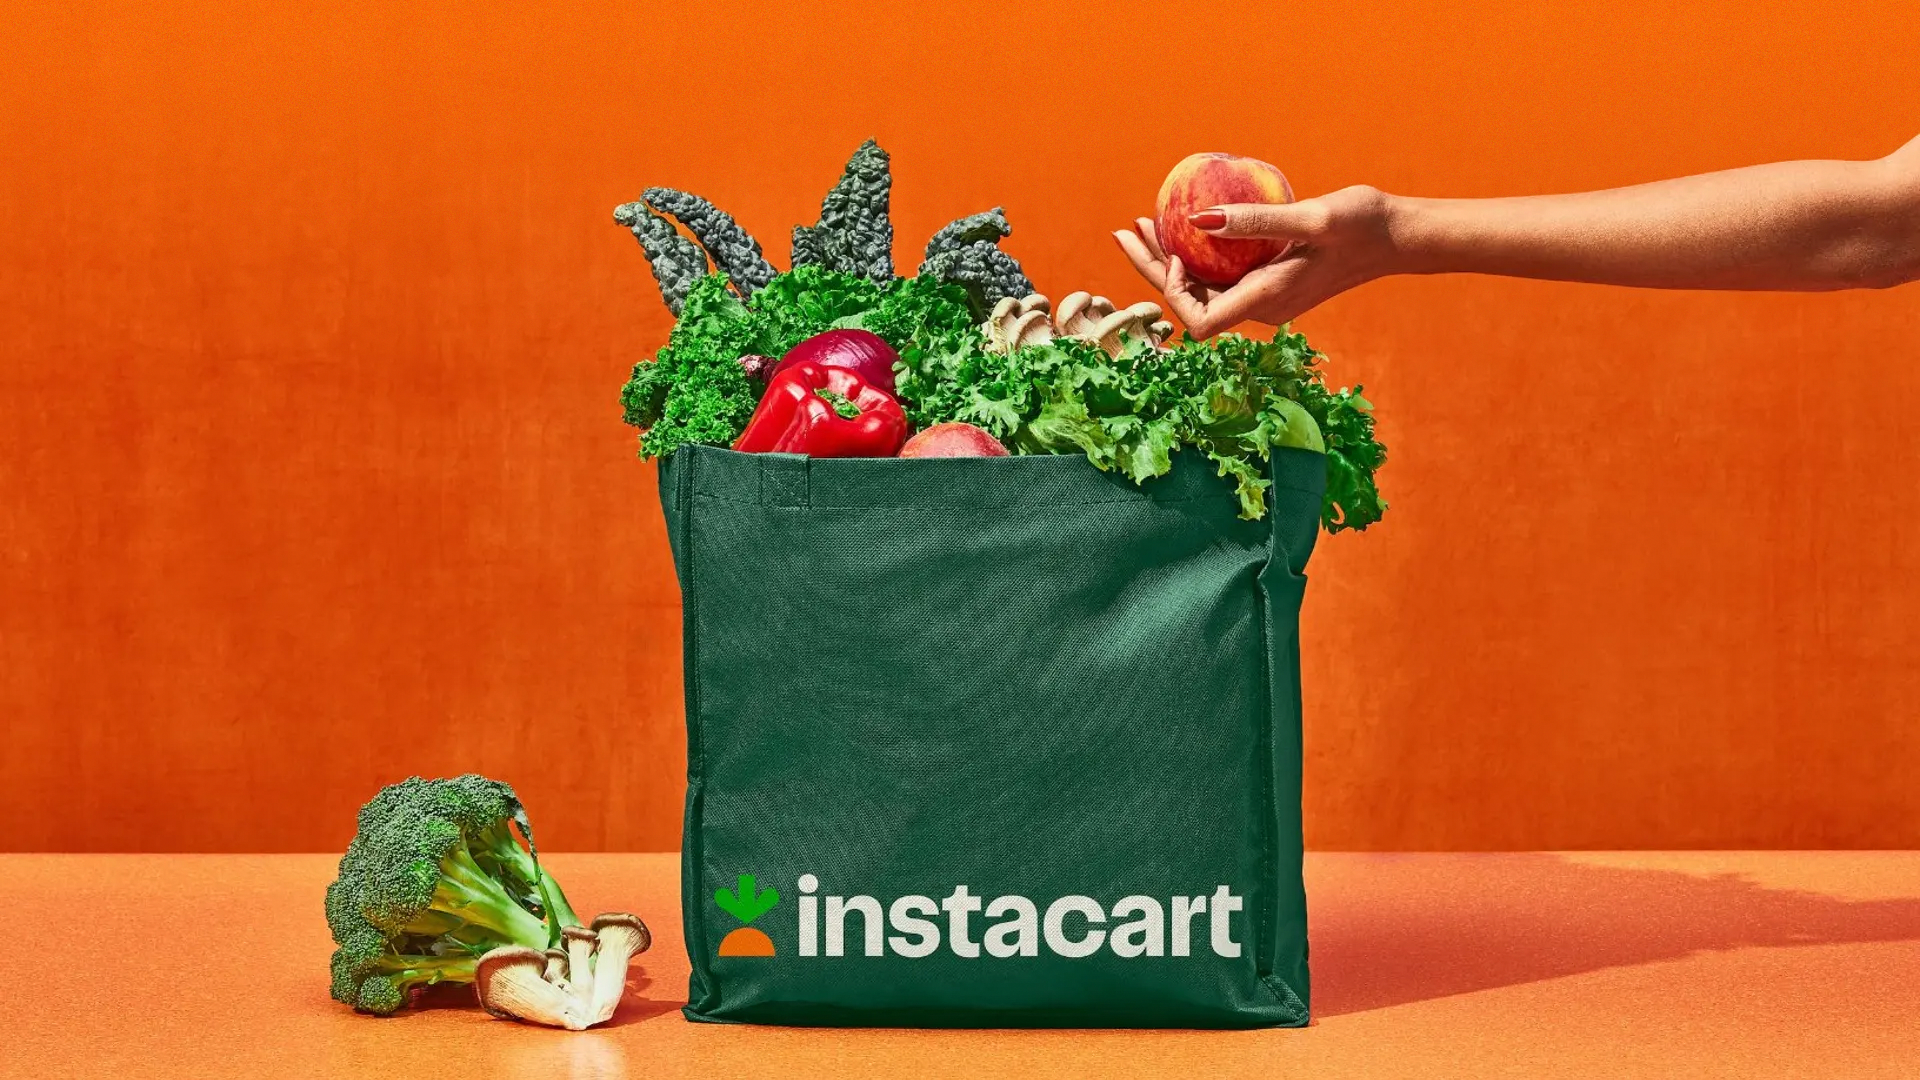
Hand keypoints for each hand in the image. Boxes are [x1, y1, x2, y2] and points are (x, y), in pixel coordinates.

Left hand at [1113, 185, 1395, 338]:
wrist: (1398, 237)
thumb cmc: (1362, 226)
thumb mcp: (1311, 217)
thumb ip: (1256, 221)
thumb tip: (1199, 219)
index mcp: (1267, 300)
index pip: (1200, 321)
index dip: (1172, 293)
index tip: (1172, 251)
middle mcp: (1261, 307)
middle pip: (1192, 303)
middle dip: (1152, 270)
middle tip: (1126, 230)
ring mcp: (1266, 296)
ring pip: (1205, 287)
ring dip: (1171, 259)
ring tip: (1145, 223)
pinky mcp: (1271, 282)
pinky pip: (1224, 275)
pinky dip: (1199, 254)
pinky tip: (1188, 223)